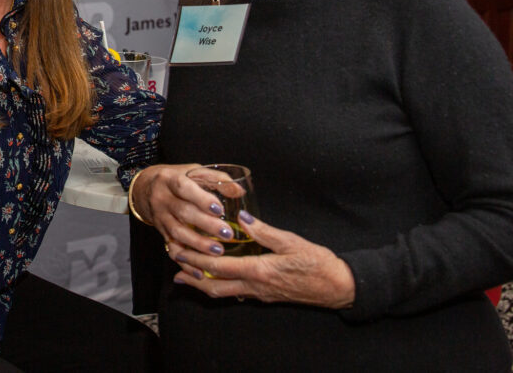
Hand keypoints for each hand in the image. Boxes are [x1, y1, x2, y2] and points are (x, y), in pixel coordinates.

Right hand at [132, 163, 249, 255]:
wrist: (145, 189)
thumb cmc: (176, 179)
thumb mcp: (193, 172)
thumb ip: (216, 179)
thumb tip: (239, 191)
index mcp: (169, 180)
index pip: (183, 188)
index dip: (201, 199)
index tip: (219, 209)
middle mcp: (162, 199)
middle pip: (182, 213)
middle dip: (205, 225)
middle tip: (227, 233)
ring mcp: (160, 218)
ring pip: (177, 233)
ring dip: (198, 244)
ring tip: (218, 251)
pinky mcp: (161, 234)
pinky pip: (172, 250)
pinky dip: (185, 263)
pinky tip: (199, 271)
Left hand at [168, 212, 355, 309]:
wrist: (338, 287)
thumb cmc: (317, 263)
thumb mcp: (291, 242)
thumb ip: (264, 231)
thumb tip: (241, 218)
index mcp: (259, 271)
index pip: (219, 268)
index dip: (196, 261)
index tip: (179, 253)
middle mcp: (255, 286)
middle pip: (215, 287)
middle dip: (193, 277)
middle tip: (175, 266)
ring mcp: (260, 294)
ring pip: (224, 293)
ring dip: (203, 284)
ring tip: (186, 275)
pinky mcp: (266, 295)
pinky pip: (237, 293)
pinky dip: (221, 286)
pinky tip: (215, 278)